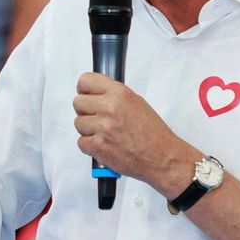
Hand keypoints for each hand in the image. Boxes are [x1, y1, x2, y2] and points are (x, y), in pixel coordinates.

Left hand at [72, 72, 191, 192]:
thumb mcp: (137, 103)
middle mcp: (109, 108)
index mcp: (119, 93)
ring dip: (88, 130)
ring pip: (78, 123)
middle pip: (78, 103)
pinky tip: (105, 145)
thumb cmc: (152, 133)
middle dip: (86, 111)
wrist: (161, 157)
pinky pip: (81, 142)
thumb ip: (114, 96)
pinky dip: (91, 146)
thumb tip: (96, 94)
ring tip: (106, 134)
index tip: (87, 96)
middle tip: (98, 119)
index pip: (85, 81)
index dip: (84, 90)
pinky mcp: (98, 146)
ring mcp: (102, 127)